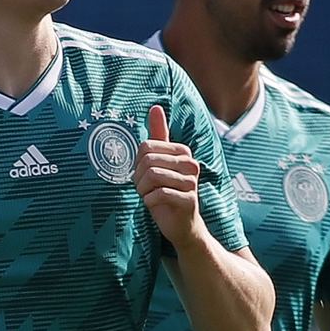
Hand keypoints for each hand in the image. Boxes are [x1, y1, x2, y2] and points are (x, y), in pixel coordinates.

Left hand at [134, 105, 203, 247]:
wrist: (180, 224)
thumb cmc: (165, 191)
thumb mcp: (159, 162)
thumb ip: (158, 135)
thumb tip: (155, 106)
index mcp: (182, 151)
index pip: (146, 147)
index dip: (137, 164)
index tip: (145, 175)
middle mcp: (191, 163)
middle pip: (148, 161)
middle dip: (139, 178)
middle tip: (146, 188)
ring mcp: (192, 181)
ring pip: (152, 177)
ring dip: (143, 190)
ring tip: (151, 196)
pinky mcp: (189, 199)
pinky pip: (158, 194)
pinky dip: (149, 201)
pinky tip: (155, 204)